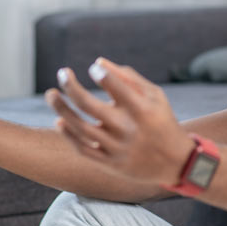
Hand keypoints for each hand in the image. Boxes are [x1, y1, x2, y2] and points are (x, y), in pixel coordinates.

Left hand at [45, 58, 194, 185]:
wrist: (175, 162)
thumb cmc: (162, 120)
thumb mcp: (155, 96)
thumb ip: (129, 78)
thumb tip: (98, 62)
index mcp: (142, 110)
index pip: (116, 87)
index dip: (102, 74)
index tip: (93, 68)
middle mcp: (128, 129)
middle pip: (89, 106)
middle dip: (71, 87)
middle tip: (62, 73)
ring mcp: (118, 148)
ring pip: (81, 128)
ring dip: (61, 109)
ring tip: (51, 94)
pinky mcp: (111, 163)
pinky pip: (83, 149)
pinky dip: (68, 135)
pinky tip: (60, 120)